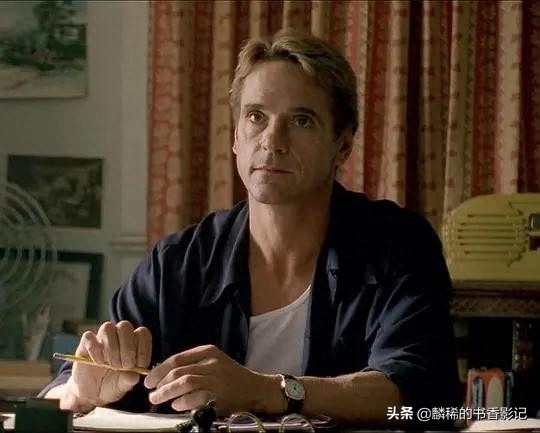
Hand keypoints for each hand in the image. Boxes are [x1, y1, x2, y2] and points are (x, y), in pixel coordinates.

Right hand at [63, 321, 151, 411]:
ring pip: (108, 328)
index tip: (140, 364)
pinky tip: (99, 363)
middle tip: (125, 366)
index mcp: (133, 342)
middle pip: (125, 326)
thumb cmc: (112, 385)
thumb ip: (129, 380)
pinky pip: (89, 337)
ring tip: (112, 366)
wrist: (91, 394)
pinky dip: (95, 350)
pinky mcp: (85, 344)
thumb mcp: (123, 386)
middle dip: (128, 347)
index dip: (143, 347)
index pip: (142, 333)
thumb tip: (135, 376)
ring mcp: (101, 338)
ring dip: (112, 348)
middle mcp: (117, 336)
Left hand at [143, 345, 261, 413]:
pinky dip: (182, 402)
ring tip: (157, 399)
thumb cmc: (231, 377)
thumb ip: (193, 365)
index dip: (160, 369)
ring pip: (183, 383)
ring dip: (166, 392)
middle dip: (160, 383)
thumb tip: (164, 374)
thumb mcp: (213, 362)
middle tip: (151, 392)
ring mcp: (215, 380)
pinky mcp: (219, 396)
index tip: (149, 378)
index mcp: (208, 352)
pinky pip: (194, 398)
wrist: (255, 389)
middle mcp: (211, 363)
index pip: (177, 359)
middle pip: (178, 371)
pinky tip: (176, 405)